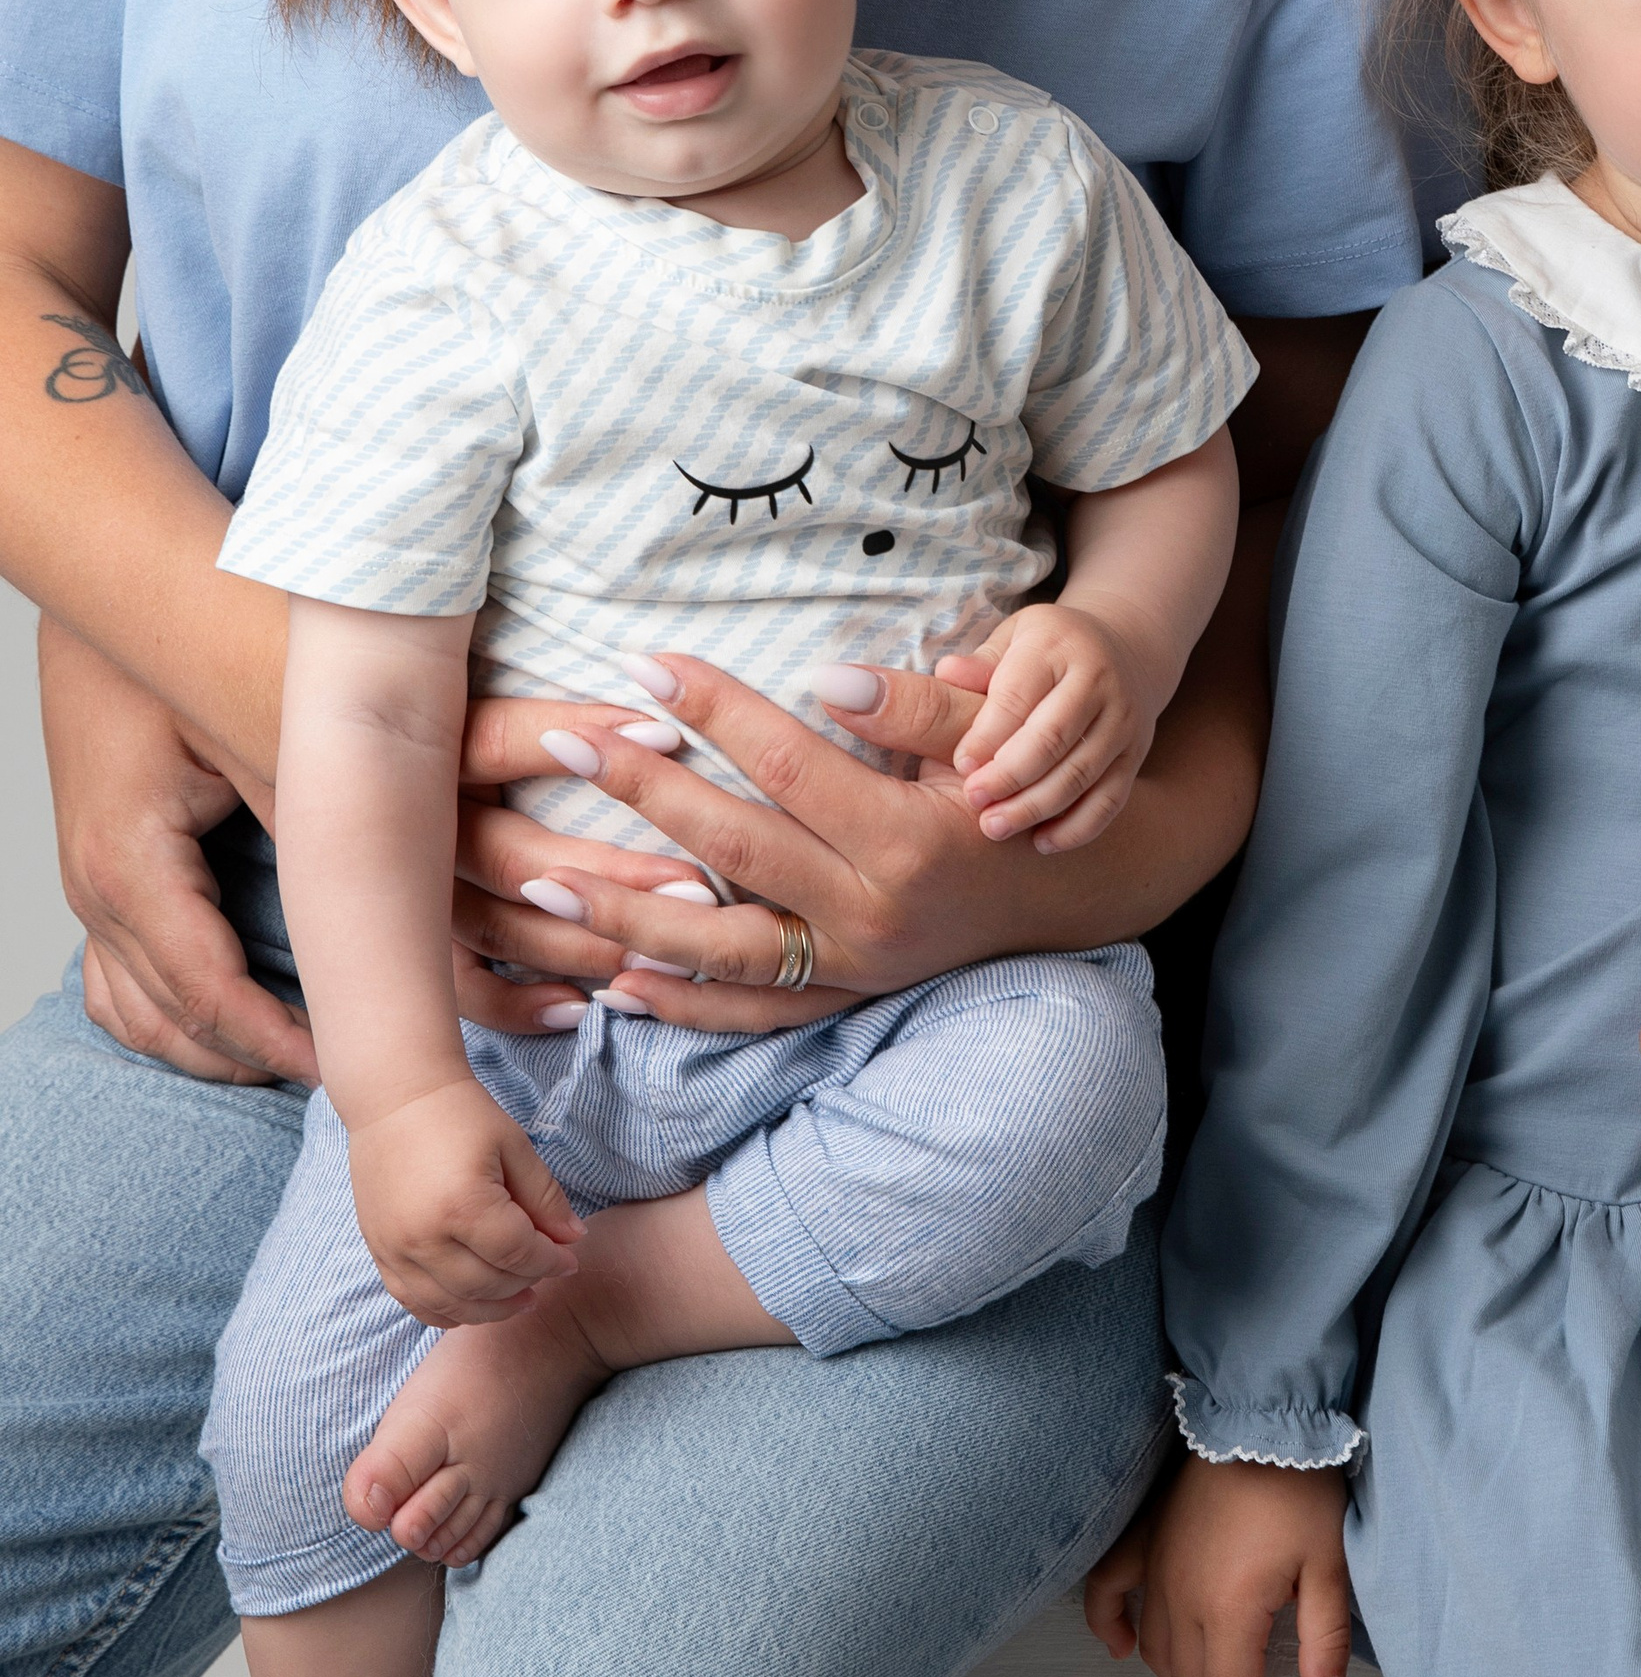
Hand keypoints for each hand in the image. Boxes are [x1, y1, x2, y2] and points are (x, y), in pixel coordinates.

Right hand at [40, 617, 316, 1086]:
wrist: (116, 577)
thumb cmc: (183, 632)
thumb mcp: (264, 726)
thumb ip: (321, 815)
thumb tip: (404, 886)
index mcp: (133, 867)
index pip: (208, 999)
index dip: (283, 1045)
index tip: (349, 1066)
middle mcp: (98, 886)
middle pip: (168, 1022)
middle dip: (251, 1059)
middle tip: (341, 1072)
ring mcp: (90, 877)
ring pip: (135, 1010)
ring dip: (208, 1042)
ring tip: (294, 1055)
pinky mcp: (101, 858)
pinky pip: (121, 970)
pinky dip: (174, 1004)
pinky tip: (233, 1003)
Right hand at [345, 1073, 584, 1324]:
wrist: (396, 1097)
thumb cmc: (461, 1114)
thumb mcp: (514, 1146)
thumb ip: (545, 1198)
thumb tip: (574, 1241)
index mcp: (463, 1206)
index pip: (518, 1253)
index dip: (550, 1262)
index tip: (570, 1260)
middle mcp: (424, 1237)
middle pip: (487, 1285)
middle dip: (525, 1283)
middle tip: (546, 1271)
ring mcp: (396, 1250)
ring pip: (451, 1305)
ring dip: (491, 1309)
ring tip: (520, 1297)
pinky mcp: (380, 1252)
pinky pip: (414, 1302)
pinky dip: (447, 1312)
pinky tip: (475, 1304)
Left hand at [453, 656, 1005, 1030]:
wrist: (1059, 896)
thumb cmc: (1008, 789)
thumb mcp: (982, 737)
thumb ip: (911, 707)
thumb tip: (824, 675)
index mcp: (907, 837)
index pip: (787, 764)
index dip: (715, 710)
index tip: (647, 664)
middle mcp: (871, 912)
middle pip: (734, 849)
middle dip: (642, 792)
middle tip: (566, 739)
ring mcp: (850, 967)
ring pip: (719, 950)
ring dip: (626, 918)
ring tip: (546, 885)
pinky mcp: (840, 1001)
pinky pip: (747, 1012)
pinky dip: (678, 1003)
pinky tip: (611, 979)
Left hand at [945, 603, 1159, 851]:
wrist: (1126, 650)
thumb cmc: (1048, 651)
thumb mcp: (1013, 640)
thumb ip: (980, 665)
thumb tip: (945, 673)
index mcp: (1056, 647)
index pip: (1017, 696)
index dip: (986, 735)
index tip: (960, 765)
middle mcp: (1097, 682)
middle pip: (1052, 738)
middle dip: (1008, 776)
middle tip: (974, 800)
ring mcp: (1122, 721)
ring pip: (1080, 774)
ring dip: (1034, 807)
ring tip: (994, 827)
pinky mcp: (1135, 756)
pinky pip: (1110, 800)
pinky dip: (1076, 828)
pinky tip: (1040, 843)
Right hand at [1126, 1455, 1352, 1676]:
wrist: (1262, 1416)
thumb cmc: (1297, 1482)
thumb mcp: (1328, 1565)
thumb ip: (1325, 1639)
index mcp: (1226, 1609)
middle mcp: (1181, 1596)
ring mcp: (1158, 1567)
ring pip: (1157, 1653)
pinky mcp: (1147, 1539)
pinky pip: (1109, 1589)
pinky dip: (1108, 1623)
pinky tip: (1119, 1647)